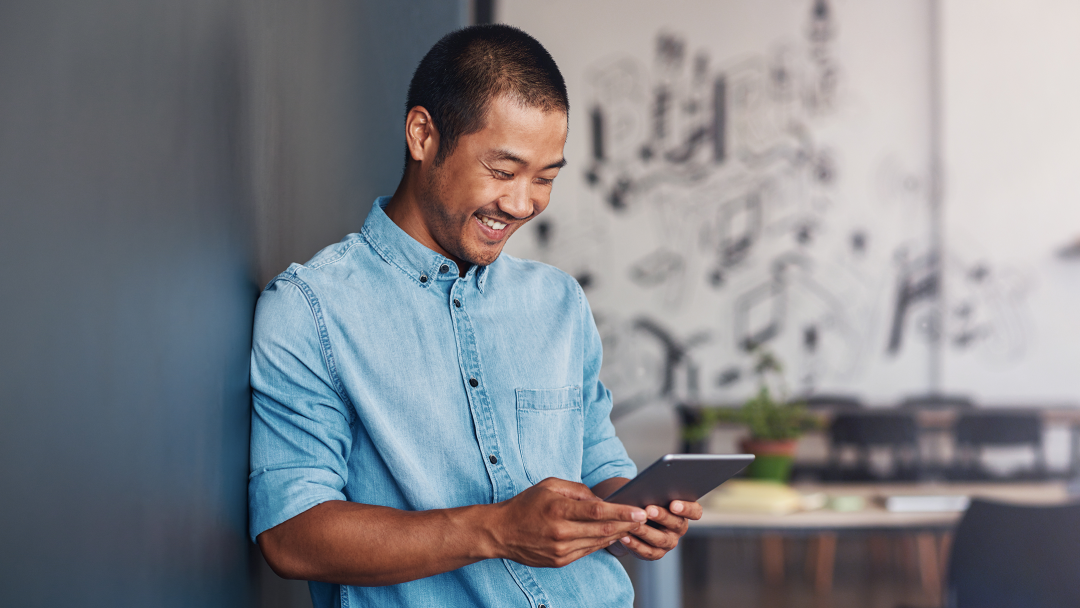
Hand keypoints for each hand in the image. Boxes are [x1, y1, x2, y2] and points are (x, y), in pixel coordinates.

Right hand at [491, 477, 647, 567]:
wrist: (501, 532)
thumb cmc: (526, 504)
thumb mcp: (549, 485)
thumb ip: (577, 489)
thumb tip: (600, 499)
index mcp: (558, 509)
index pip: (597, 512)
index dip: (621, 512)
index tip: (639, 510)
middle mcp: (561, 532)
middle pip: (603, 529)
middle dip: (627, 524)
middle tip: (645, 517)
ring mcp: (561, 550)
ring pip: (598, 542)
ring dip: (619, 534)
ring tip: (633, 526)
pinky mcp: (560, 561)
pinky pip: (588, 551)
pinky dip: (603, 543)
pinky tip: (613, 535)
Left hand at [618, 500, 702, 560]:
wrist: (633, 518)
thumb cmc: (645, 500)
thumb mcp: (651, 495)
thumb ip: (654, 492)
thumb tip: (646, 488)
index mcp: (684, 512)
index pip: (695, 511)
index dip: (686, 509)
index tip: (673, 504)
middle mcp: (679, 528)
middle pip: (676, 524)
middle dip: (662, 516)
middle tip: (648, 510)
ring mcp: (669, 542)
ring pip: (660, 539)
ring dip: (646, 532)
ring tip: (633, 524)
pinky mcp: (656, 553)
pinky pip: (647, 551)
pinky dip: (635, 544)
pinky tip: (624, 537)